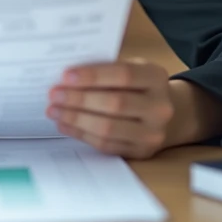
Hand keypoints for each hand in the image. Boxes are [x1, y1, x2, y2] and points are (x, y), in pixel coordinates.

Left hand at [46, 60, 173, 158]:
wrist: (167, 114)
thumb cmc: (139, 86)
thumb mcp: (132, 69)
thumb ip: (106, 69)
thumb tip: (66, 76)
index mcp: (156, 78)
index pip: (123, 75)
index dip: (93, 76)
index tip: (65, 76)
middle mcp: (159, 107)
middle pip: (114, 104)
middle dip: (79, 100)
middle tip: (54, 95)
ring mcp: (152, 133)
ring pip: (108, 128)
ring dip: (75, 119)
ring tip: (54, 110)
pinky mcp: (141, 152)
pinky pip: (106, 145)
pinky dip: (81, 134)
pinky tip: (64, 124)